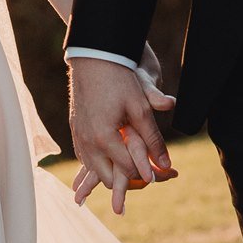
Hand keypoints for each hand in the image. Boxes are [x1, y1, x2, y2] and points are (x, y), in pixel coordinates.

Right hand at [68, 57, 175, 214]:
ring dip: (107, 173)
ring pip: (92, 168)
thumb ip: (153, 139)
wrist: (93, 57)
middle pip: (106, 177)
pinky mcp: (75, 128)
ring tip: (122, 175)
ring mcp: (78, 136)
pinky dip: (95, 162)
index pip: (128, 170)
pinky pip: (84, 155)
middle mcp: (88, 142)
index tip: (160, 175)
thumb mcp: (141, 109)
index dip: (146, 175)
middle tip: (137, 186)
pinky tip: (105, 159)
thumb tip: (167, 164)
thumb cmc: (120, 80)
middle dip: (123, 182)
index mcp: (105, 139)